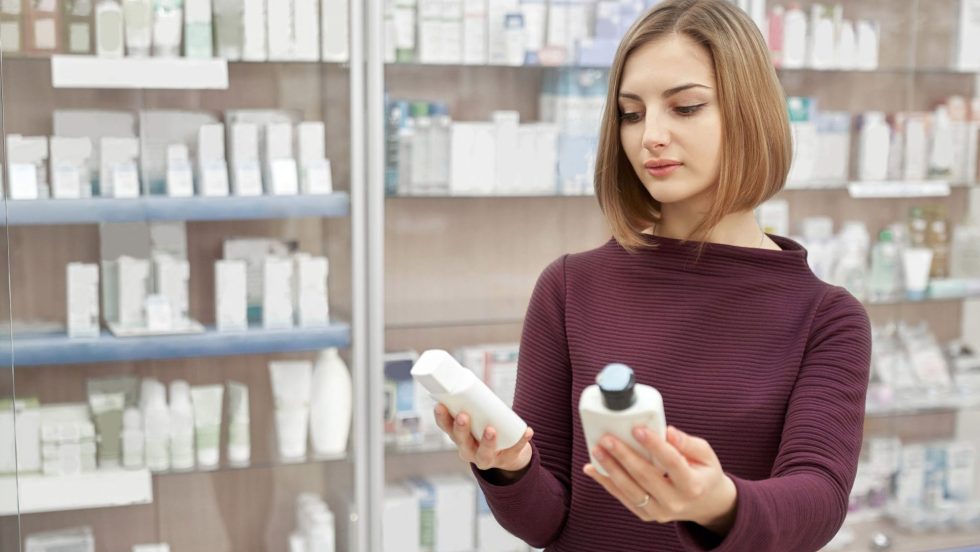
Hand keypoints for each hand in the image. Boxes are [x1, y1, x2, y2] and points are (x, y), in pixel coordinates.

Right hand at [433, 403, 533, 472]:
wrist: (505, 454)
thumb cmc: (485, 427)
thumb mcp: (476, 416)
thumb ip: (473, 399)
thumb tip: (466, 373)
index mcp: (458, 437)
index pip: (446, 428)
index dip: (441, 418)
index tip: (440, 405)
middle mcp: (468, 450)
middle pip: (461, 442)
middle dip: (461, 429)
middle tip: (463, 416)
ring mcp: (486, 458)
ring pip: (484, 453)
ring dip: (487, 442)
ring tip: (491, 429)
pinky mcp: (505, 459)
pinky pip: (513, 451)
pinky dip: (520, 442)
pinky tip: (527, 431)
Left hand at [583, 425, 737, 534]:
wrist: (705, 504)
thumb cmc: (703, 472)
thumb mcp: (705, 455)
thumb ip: (687, 443)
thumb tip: (667, 431)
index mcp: (693, 485)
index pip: (672, 462)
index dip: (655, 446)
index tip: (638, 429)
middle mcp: (675, 501)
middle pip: (646, 477)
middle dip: (624, 456)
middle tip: (608, 438)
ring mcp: (660, 511)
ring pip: (630, 490)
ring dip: (610, 469)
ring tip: (597, 450)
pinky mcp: (646, 515)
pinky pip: (623, 498)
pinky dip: (606, 482)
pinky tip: (592, 468)